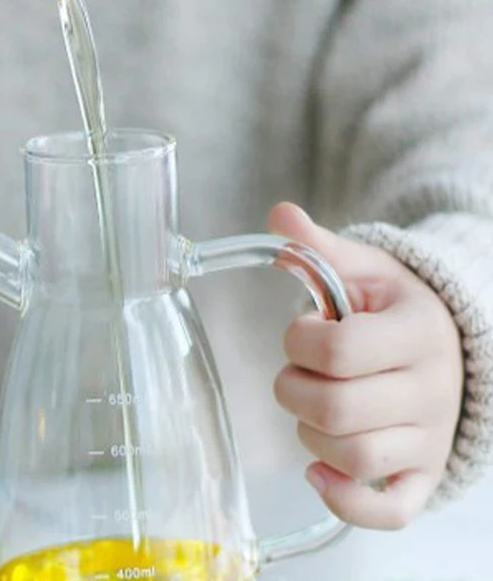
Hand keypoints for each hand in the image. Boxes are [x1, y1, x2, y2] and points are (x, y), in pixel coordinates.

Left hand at [269, 202, 463, 529]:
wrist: (445, 346)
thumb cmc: (392, 306)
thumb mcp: (363, 268)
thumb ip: (319, 247)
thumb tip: (279, 214)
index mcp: (416, 331)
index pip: (338, 350)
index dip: (297, 341)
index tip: (300, 330)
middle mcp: (431, 390)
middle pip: (338, 410)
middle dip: (293, 389)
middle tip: (297, 371)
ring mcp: (430, 438)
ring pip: (354, 457)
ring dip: (309, 433)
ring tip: (311, 406)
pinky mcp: (422, 474)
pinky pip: (389, 511)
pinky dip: (345, 499)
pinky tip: (317, 469)